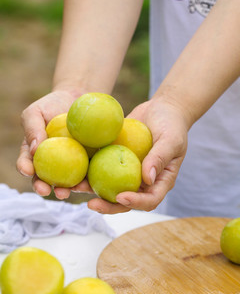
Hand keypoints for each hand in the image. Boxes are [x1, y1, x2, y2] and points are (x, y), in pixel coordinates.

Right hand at [16, 89, 81, 198]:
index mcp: (34, 153)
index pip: (26, 163)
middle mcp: (50, 163)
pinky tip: (90, 183)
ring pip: (67, 182)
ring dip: (67, 190)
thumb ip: (32, 128)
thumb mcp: (36, 111)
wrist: (78, 99)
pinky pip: (88, 174)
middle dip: (43, 187)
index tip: (27, 170)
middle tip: (46, 190)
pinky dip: (89, 181)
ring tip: (69, 191)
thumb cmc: (53, 104)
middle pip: (44, 179)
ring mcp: (70, 165)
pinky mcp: (88, 164)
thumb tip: (33, 150)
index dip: (25, 168)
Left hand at [83, 97, 188, 212]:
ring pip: (109, 186)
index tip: (121, 197)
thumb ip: (160, 158)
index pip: (149, 200)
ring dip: (92, 190)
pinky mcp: (114, 158)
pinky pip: (101, 166)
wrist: (161, 108)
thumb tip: (148, 179)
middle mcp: (142, 181)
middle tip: (91, 204)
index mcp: (159, 181)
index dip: (135, 203)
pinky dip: (88, 169)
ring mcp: (127, 171)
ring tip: (75, 188)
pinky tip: (74, 169)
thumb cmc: (172, 124)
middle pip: (125, 201)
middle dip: (108, 205)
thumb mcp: (171, 139)